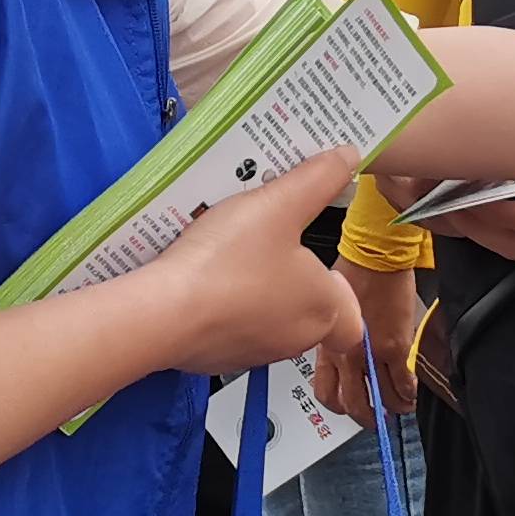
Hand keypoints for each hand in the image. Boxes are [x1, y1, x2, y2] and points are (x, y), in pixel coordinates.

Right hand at [142, 147, 364, 379]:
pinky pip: (230, 332)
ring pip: (268, 323)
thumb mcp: (278, 205)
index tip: (323, 266)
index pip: (352, 319)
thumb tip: (349, 157)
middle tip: (273, 245)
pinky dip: (224, 309)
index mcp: (323, 309)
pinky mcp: (216, 357)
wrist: (162, 313)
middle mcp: (295, 339)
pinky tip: (203, 279)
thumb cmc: (227, 262)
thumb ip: (317, 180)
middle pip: (308, 316)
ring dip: (258, 294)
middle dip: (294, 282)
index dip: (341, 293)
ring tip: (234, 254)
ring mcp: (254, 353)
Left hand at [317, 258, 423, 422]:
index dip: (339, 405)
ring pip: (382, 398)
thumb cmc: (352, 271)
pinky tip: (413, 394)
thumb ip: (332, 333)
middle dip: (366, 417)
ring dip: (393, 408)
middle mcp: (346, 355)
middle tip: (375, 419)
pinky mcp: (396, 346)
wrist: (374, 256)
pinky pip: (404, 382)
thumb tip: (338, 344)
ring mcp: (371, 353)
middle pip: (354, 404)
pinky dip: (410, 393)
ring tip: (400, 408)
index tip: (348, 405)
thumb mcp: (328, 310)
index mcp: (327, 345)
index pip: (326, 391)